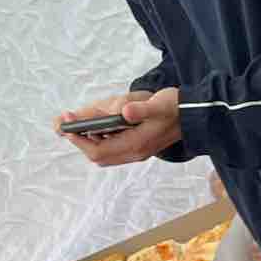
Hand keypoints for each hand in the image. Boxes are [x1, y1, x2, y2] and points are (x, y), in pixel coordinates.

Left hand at [55, 88, 182, 166]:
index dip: (79, 139)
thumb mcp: (158, 104)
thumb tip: (125, 112)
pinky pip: (112, 149)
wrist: (194, 115)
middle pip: (98, 156)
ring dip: (89, 140)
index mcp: (137, 145)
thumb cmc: (174, 107)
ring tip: (79, 123)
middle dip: (80, 140)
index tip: (66, 124)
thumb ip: (141, 109)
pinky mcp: (138, 146)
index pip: (99, 150)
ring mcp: (136, 151)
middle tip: (67, 123)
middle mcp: (135, 152)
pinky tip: (98, 124)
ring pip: (104, 153)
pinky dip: (99, 139)